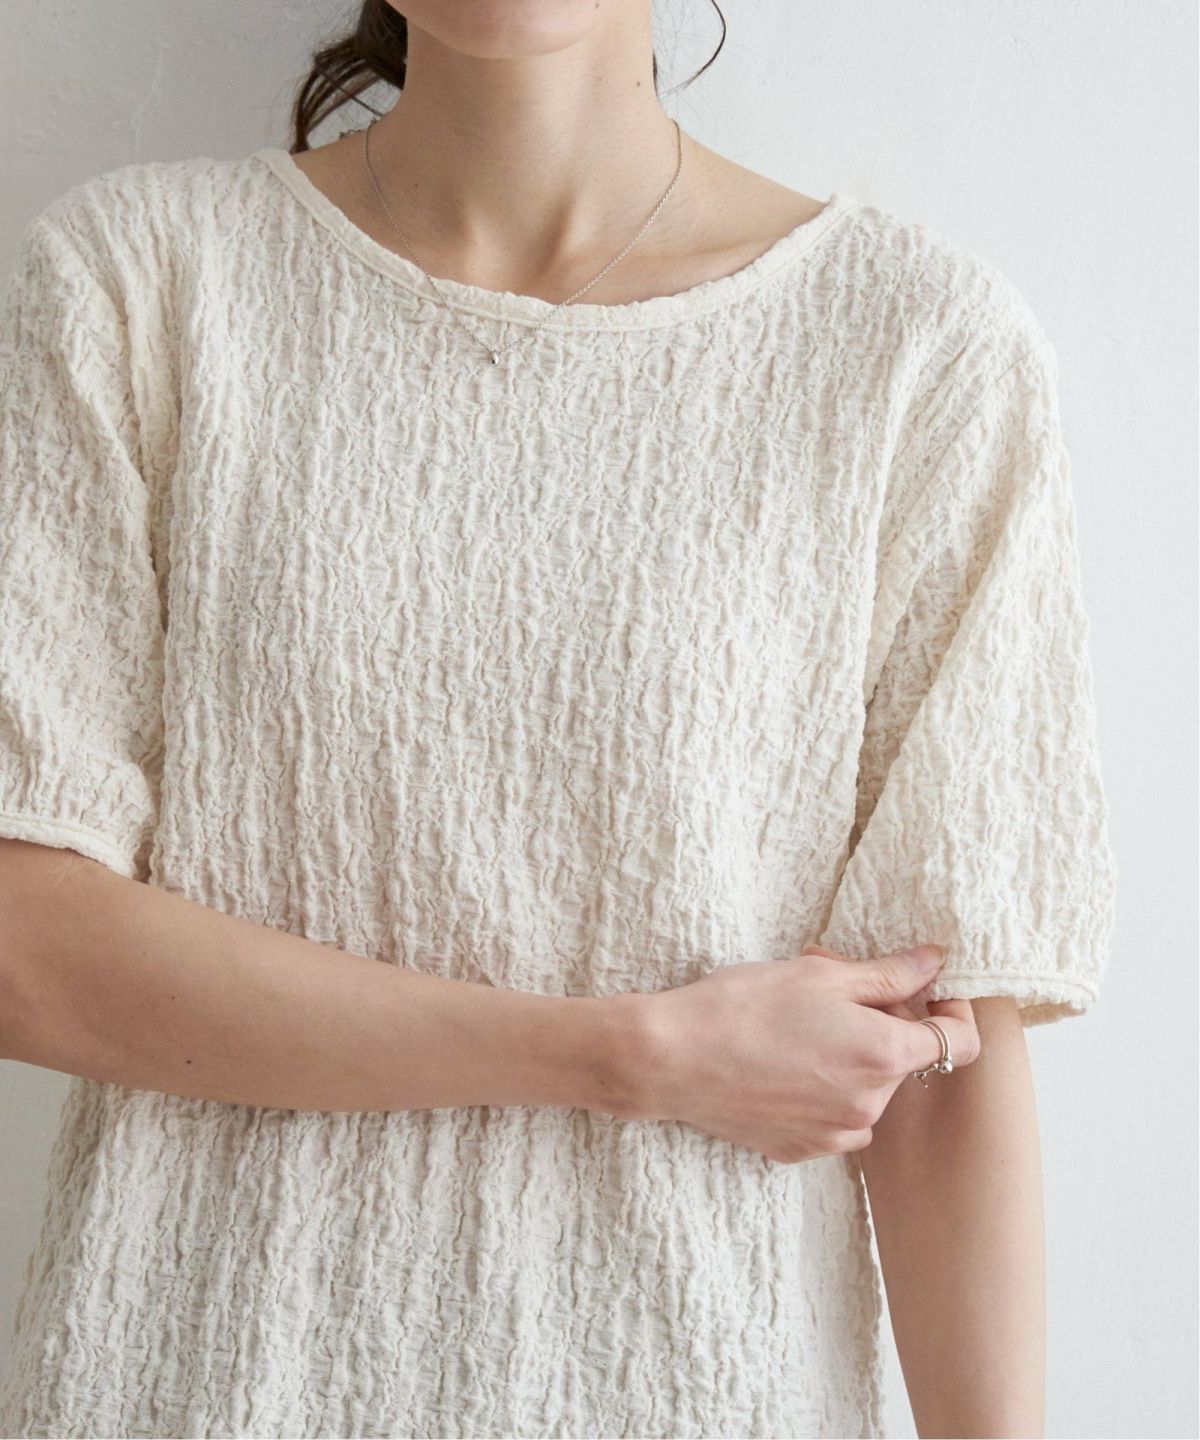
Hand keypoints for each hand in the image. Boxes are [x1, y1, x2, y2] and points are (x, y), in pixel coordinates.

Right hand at [627, 943, 981, 1162]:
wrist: (672, 1058)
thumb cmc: (742, 1006)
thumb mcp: (821, 975)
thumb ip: (889, 974)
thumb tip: (936, 962)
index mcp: (883, 1055)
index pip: (960, 1043)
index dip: (951, 1012)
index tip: (926, 993)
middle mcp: (870, 1105)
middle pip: (903, 1061)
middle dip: (878, 1024)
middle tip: (825, 991)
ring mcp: (835, 1135)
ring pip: (867, 1090)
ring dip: (849, 1061)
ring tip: (795, 1028)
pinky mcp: (801, 1151)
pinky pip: (833, 1118)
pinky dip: (820, 1091)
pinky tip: (779, 1065)